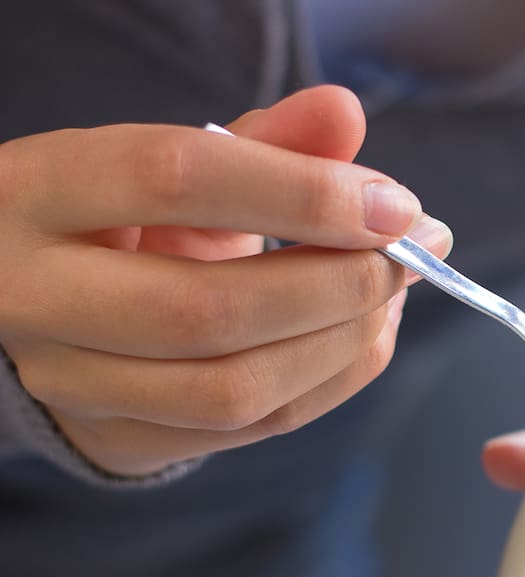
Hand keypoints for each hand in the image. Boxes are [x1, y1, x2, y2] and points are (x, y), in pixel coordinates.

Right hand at [0, 85, 451, 476]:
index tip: (394, 203)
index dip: (303, 192)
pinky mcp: (123, 439)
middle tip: (411, 253)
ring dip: (345, 341)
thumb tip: (346, 113)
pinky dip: (335, 378)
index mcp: (38, 192)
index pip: (176, 180)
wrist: (47, 305)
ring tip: (393, 292)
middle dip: (340, 283)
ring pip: (236, 389)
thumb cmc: (124, 219)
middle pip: (211, 308)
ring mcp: (72, 384)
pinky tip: (365, 332)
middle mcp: (34, 297)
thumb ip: (263, 140)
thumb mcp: (179, 163)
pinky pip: (256, 426)